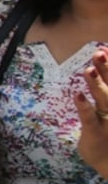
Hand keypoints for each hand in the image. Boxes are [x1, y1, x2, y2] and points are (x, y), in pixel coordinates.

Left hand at [75, 48, 107, 177]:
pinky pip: (89, 119)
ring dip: (97, 85)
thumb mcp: (106, 113)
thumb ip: (103, 91)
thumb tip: (95, 70)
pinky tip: (78, 95)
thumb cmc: (107, 136)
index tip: (104, 47)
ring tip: (88, 70)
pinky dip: (84, 107)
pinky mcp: (96, 133)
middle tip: (99, 52)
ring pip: (104, 100)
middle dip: (107, 69)